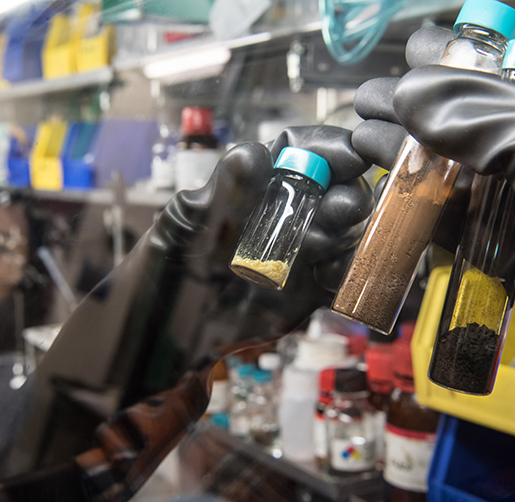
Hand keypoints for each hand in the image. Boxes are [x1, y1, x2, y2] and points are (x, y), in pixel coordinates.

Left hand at [41, 126, 393, 409]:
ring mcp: (302, 252)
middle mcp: (286, 213)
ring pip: (347, 230)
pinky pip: (344, 276)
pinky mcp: (311, 290)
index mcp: (256, 185)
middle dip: (345, 193)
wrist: (166, 339)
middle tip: (338, 209)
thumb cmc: (166, 268)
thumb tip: (251, 153)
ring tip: (318, 248)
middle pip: (337, 188)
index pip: (303, 151)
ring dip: (347, 233)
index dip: (329, 149)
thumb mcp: (188, 227)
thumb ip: (222, 193)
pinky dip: (348, 273)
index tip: (346, 157)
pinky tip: (330, 276)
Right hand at [354, 26, 514, 501]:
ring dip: (410, 158)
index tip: (411, 56)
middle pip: (478, 124)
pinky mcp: (509, 257)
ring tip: (364, 139)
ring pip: (459, 176)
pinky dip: (416, 210)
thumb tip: (411, 93)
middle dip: (422, 112)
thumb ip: (481, 114)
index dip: (462, 63)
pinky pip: (453, 226)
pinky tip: (384, 192)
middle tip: (371, 101)